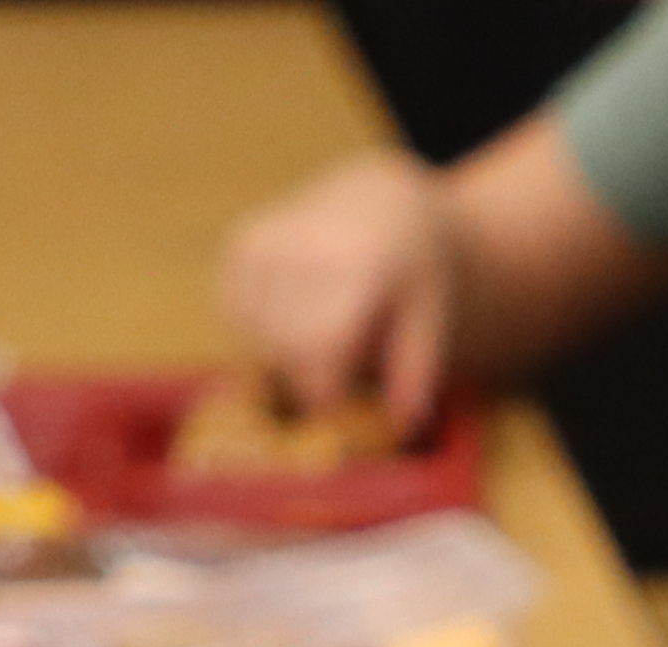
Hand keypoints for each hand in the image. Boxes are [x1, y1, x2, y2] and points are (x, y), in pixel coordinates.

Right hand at [221, 152, 455, 426]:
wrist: (378, 202)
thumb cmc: (412, 271)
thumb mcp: (431, 317)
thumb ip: (416, 371)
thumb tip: (405, 423)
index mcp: (358, 265)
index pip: (318, 347)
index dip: (322, 391)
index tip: (336, 414)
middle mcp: (302, 247)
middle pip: (281, 349)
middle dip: (301, 383)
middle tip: (330, 388)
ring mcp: (264, 243)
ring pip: (252, 338)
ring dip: (279, 362)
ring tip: (321, 348)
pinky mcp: (240, 247)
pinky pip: (236, 319)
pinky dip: (259, 336)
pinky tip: (295, 324)